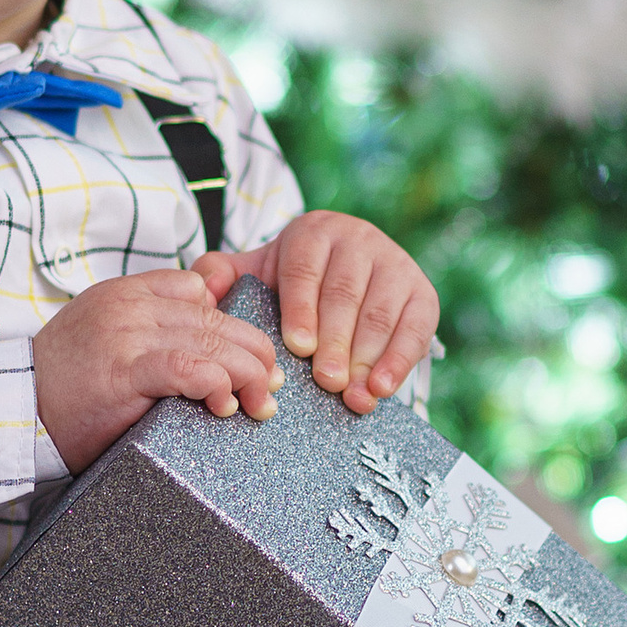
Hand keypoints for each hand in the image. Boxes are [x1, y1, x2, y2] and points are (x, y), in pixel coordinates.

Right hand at [33, 267, 282, 470]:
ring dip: (246, 374)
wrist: (15, 409)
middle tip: (273, 384)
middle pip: (214, 318)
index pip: (198, 291)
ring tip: (260, 401)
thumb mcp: (108, 333)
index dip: (235, 324)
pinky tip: (224, 403)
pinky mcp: (125, 370)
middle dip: (254, 353)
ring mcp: (127, 335)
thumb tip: (214, 298)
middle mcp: (130, 305)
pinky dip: (215, 384)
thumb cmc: (65, 382)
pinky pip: (186, 368)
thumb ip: (154, 318)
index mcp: (127, 291)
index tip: (253, 356)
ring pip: (210, 341)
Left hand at [202, 210, 438, 415]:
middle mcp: (359, 239)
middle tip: (326, 380)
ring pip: (381, 312)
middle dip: (336, 341)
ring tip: (353, 394)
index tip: (296, 347)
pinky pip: (417, 327)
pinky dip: (401, 360)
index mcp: (314, 232)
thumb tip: (203, 287)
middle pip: (345, 294)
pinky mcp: (423, 293)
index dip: (301, 308)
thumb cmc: (294, 283)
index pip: (305, 269)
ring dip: (367, 357)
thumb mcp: (257, 272)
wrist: (346, 272)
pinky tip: (383, 389)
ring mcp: (396, 264)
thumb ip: (223, 277)